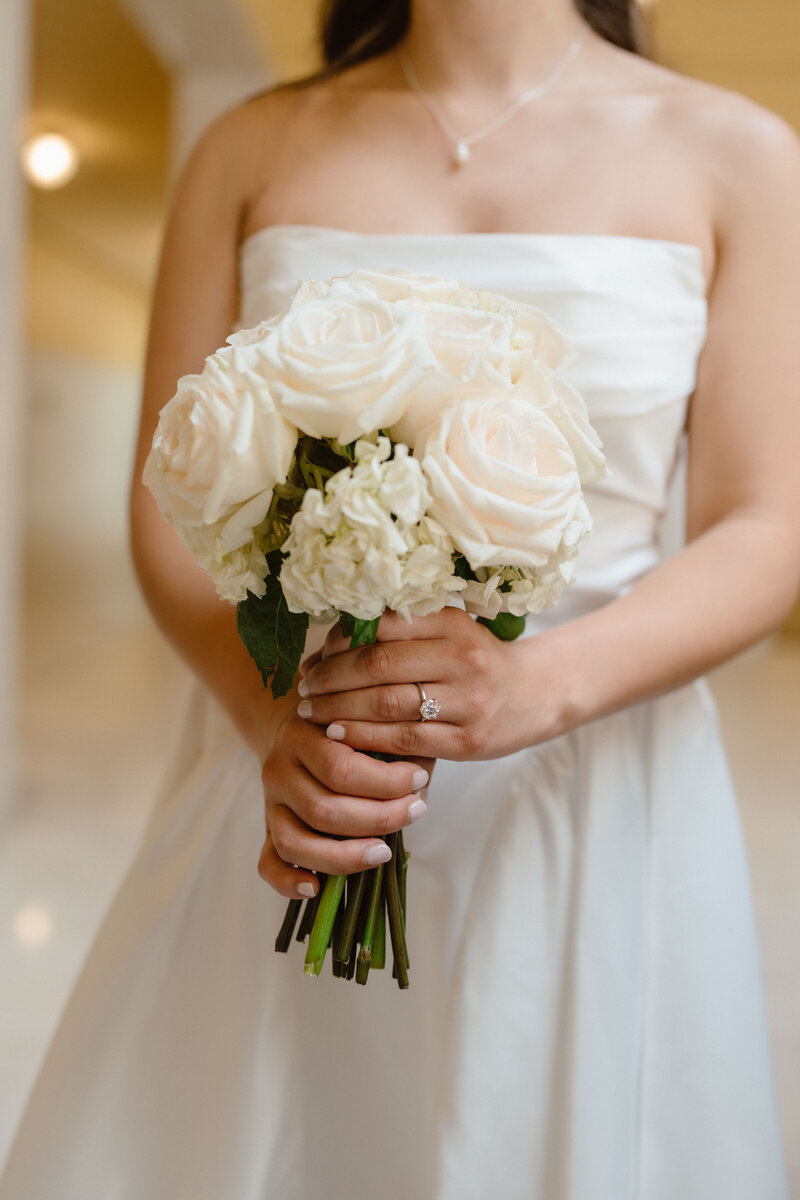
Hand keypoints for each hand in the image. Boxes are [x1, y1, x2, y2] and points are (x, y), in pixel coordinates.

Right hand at [257, 699, 431, 898]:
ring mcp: (270, 804)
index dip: (385, 781)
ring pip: (294, 842)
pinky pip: (268, 864)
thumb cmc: (346, 729)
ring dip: (344, 856)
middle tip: (415, 811)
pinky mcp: (268, 831)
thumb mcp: (365, 723)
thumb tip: (419, 788)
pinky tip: (316, 888)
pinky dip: (287, 882)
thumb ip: (392, 746)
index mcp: (300, 737)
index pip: (339, 769)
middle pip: (322, 809)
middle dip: (378, 818)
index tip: (419, 778)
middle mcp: (278, 771)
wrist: (297, 729)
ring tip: (384, 852)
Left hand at [296, 608, 559, 761]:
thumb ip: (403, 631)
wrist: (537, 694)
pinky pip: (404, 739)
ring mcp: (467, 701)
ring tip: (311, 712)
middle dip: (331, 678)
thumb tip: (332, 639)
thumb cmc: (478, 661)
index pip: (381, 626)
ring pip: (387, 705)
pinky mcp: (467, 740)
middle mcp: (462, 658)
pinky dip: (364, 737)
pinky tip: (338, 735)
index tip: (316, 655)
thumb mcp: (450, 632)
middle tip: (304, 686)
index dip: (339, 642)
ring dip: (339, 709)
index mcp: (452, 623)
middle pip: (379, 666)